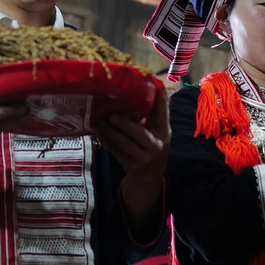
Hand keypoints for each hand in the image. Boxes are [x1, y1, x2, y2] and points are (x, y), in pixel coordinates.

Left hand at [100, 87, 169, 240]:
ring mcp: (143, 158)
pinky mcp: (130, 166)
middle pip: (139, 133)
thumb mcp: (159, 132)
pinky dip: (106, 141)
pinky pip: (116, 152)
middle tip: (110, 114)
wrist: (149, 176)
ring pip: (124, 143)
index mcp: (164, 134)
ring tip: (101, 121)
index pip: (163, 116)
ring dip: (111, 132)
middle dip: (124, 123)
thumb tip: (152, 87)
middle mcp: (156, 146)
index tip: (156, 89)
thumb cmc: (153, 146)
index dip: (160, 102)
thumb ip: (155, 115)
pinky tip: (100, 133)